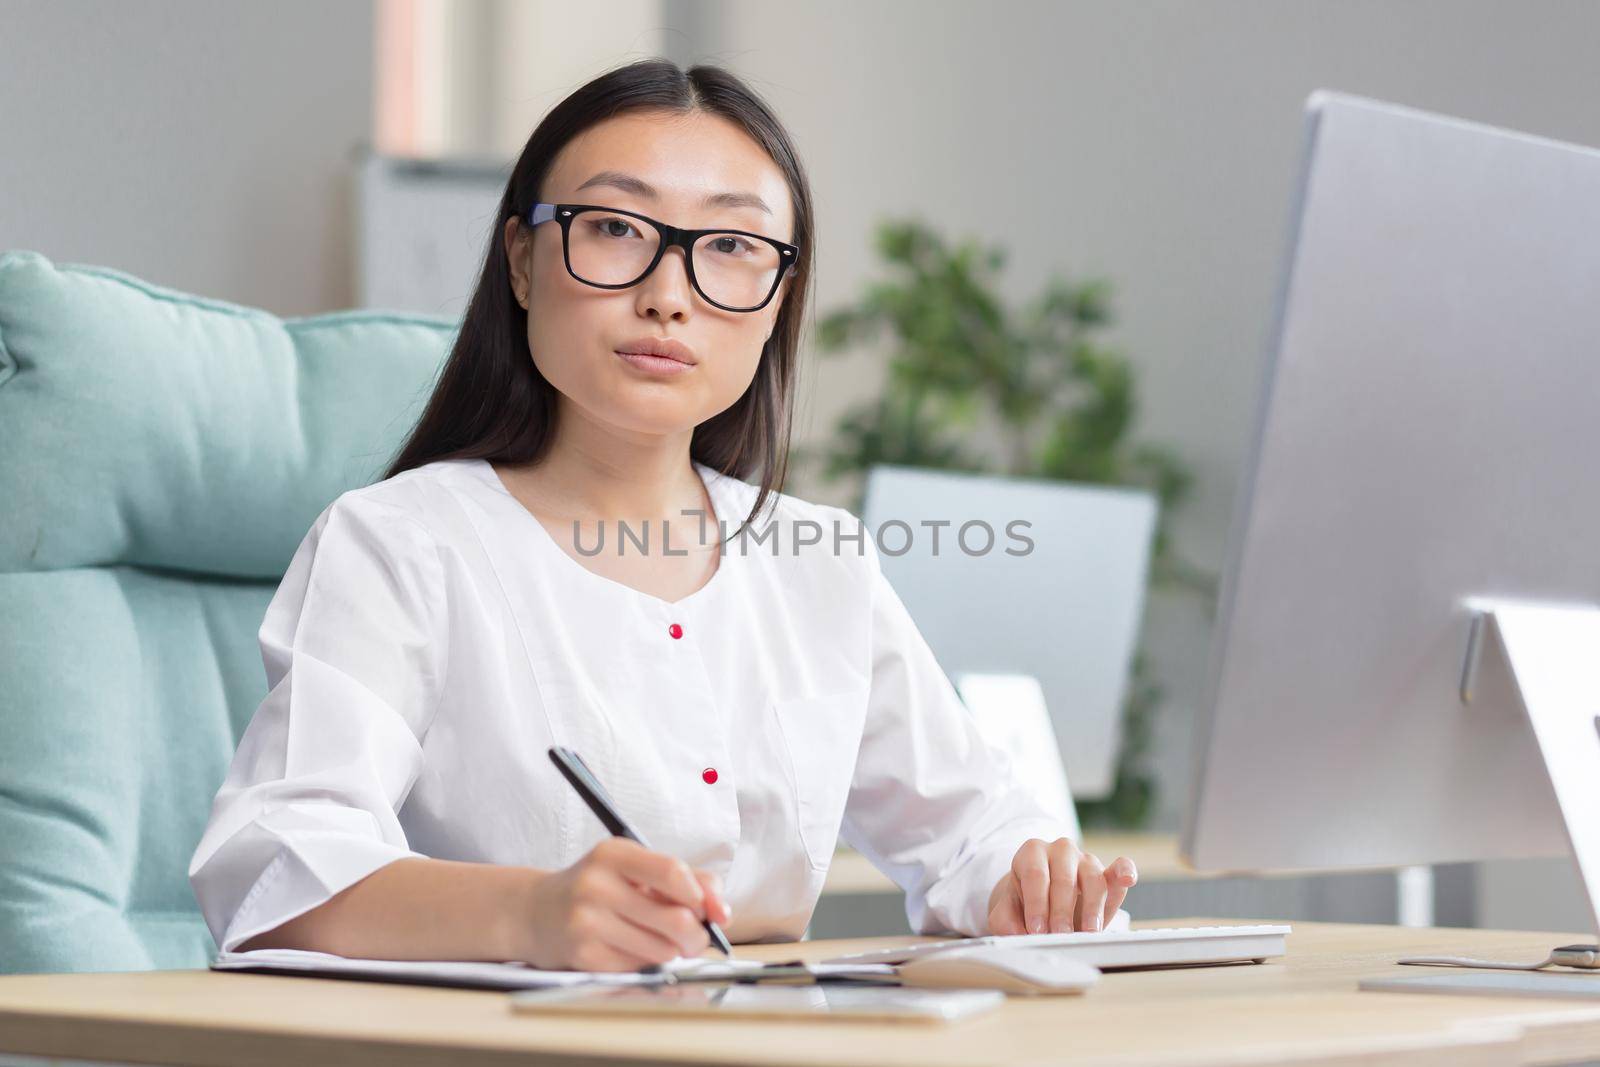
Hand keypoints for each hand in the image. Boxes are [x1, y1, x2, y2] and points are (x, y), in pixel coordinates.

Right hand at [511, 838, 731, 970]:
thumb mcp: (635, 868)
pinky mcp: (583, 955)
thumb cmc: (599, 888)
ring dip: (673, 952)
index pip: (672, 871)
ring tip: (661, 942)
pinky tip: (633, 950)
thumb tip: (721, 912)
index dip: (700, 896)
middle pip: (675, 918)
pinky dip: (648, 964)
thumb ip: (686, 879)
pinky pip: (639, 967)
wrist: (537, 912)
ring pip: (662, 949)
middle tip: (695, 937)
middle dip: (697, 935)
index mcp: (614, 853)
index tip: (707, 909)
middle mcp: (596, 884)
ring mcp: (587, 921)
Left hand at [987, 837, 1137, 934]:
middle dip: (1061, 911)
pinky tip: (1127, 879)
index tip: (1036, 930)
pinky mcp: (1108, 873)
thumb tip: (1015, 932)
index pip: (1035, 876)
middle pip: (1064, 878)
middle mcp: (1060, 850)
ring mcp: (1086, 859)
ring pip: (1093, 879)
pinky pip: (1120, 867)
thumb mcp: (1007, 912)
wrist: (1043, 904)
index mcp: (1031, 852)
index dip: (1036, 904)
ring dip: (1092, 908)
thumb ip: (1005, 921)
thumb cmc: (1025, 905)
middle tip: (1059, 936)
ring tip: (1087, 933)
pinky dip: (1125, 872)